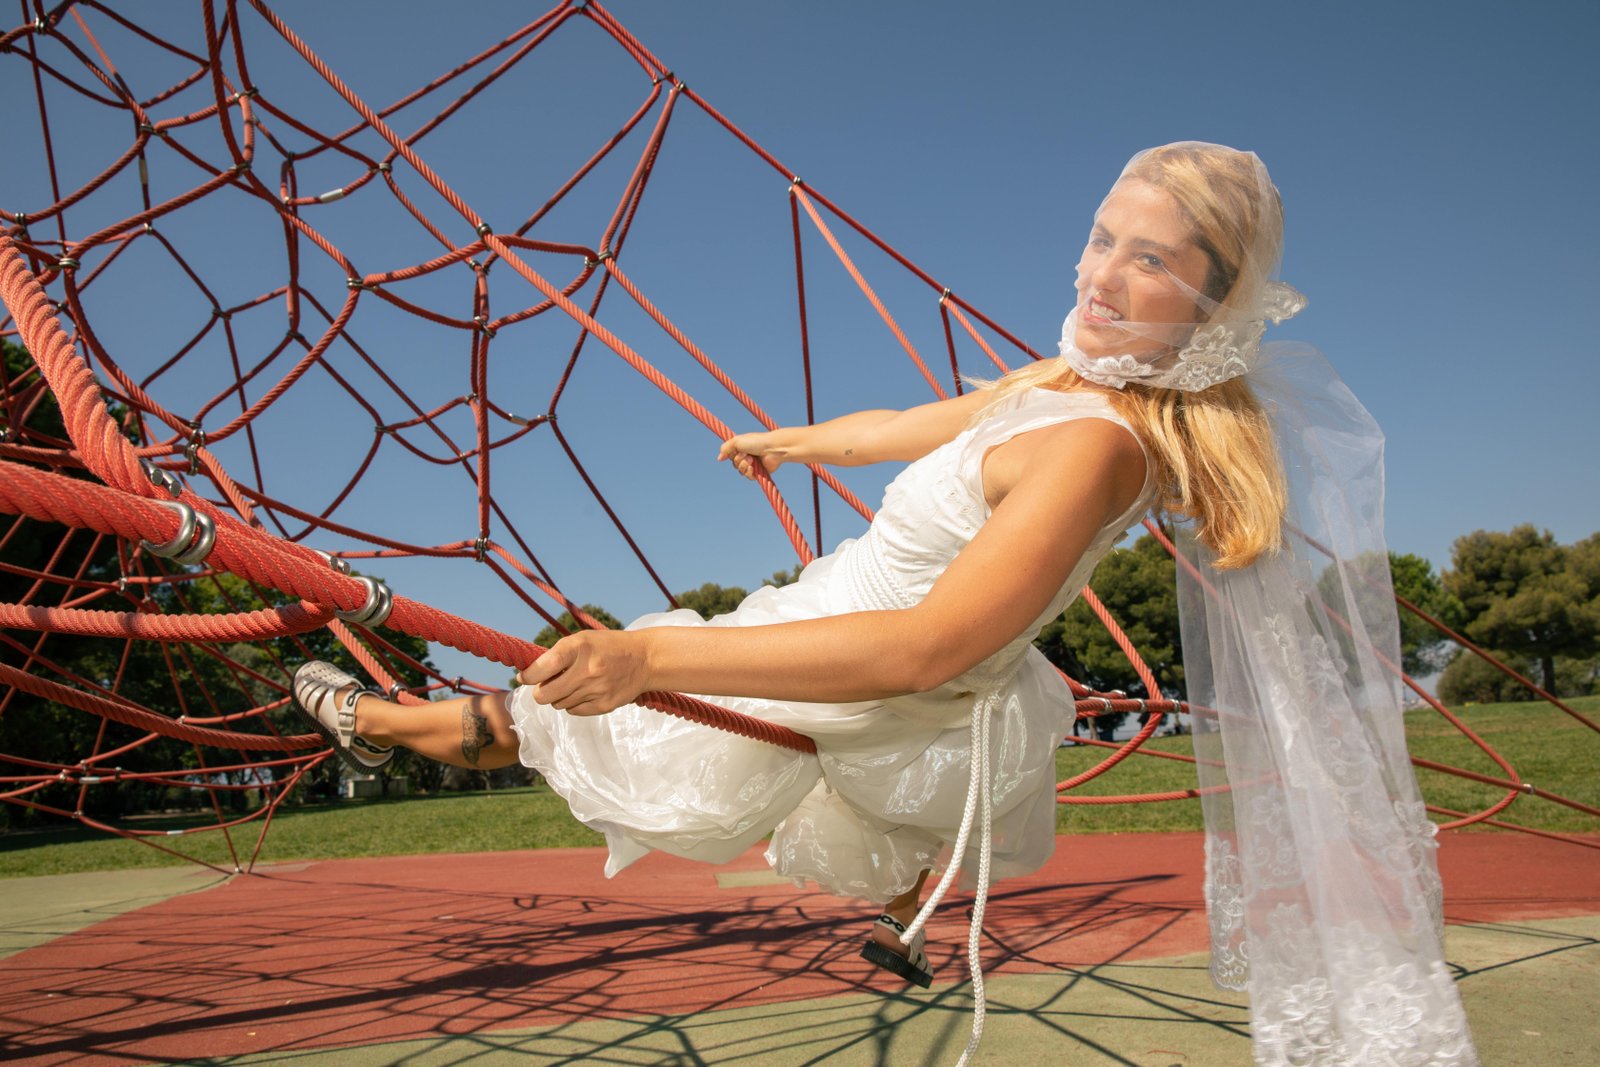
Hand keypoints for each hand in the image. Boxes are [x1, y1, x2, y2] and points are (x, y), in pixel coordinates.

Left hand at [516, 630, 648, 715]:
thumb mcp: (582, 640)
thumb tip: (529, 676)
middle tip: (546, 685)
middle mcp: (587, 670)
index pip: (541, 669)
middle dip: (540, 692)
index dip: (528, 676)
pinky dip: (574, 704)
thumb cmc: (607, 647)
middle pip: (544, 695)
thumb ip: (557, 655)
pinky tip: (585, 691)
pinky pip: (574, 711)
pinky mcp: (604, 705)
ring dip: (560, 697)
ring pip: (558, 704)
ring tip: (574, 684)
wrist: (644, 658)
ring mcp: (597, 690)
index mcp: (579, 647)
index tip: (524, 677)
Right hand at [718, 431, 787, 480]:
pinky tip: (754, 468)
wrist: (772, 449)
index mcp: (742, 448)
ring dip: (744, 466)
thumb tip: (719, 458)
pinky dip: (749, 472)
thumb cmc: (756, 442)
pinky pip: (748, 477)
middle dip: (739, 460)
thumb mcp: (737, 441)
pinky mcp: (759, 472)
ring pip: (741, 471)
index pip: (730, 456)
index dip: (732, 455)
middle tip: (747, 454)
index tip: (738, 450)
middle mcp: (747, 456)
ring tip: (752, 460)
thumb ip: (725, 448)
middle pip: (734, 464)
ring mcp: (753, 464)